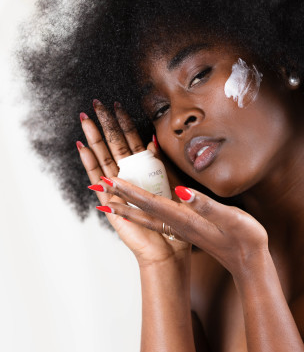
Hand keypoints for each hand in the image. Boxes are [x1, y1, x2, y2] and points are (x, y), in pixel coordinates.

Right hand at [77, 101, 189, 267]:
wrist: (167, 248)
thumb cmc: (172, 221)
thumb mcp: (171, 185)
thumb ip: (161, 163)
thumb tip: (153, 140)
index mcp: (143, 173)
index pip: (131, 143)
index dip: (124, 124)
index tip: (117, 106)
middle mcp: (127, 178)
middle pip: (113, 146)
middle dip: (104, 125)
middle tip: (95, 103)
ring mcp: (117, 189)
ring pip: (102, 158)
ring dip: (93, 138)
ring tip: (84, 119)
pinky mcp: (110, 202)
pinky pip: (98, 179)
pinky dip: (89, 163)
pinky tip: (82, 147)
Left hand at [92, 176, 269, 280]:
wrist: (250, 265)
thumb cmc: (245, 240)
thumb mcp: (231, 219)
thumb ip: (206, 206)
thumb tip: (181, 192)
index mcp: (185, 219)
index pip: (150, 202)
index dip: (129, 190)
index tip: (109, 180)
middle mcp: (178, 225)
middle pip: (143, 208)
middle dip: (121, 195)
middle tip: (99, 183)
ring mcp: (181, 229)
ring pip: (147, 215)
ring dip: (128, 205)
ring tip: (109, 198)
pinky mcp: (187, 229)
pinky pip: (158, 218)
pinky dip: (144, 210)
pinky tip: (141, 207)